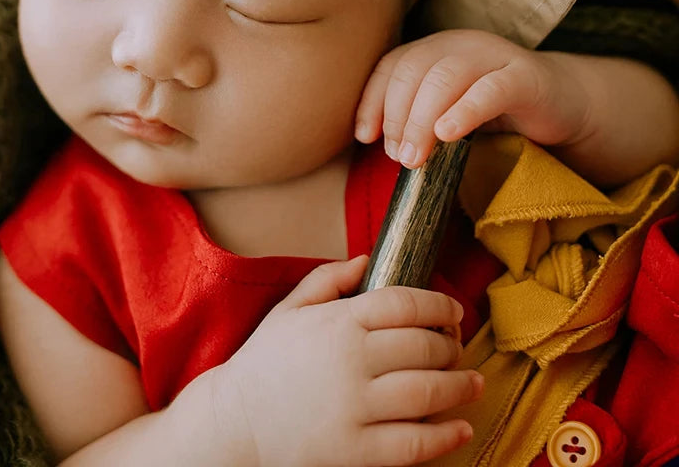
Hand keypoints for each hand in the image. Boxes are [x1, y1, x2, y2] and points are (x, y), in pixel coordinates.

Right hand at [210, 256, 481, 466]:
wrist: (232, 425)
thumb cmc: (263, 364)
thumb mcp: (288, 310)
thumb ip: (327, 280)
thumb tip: (366, 259)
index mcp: (337, 322)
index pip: (404, 303)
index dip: (439, 304)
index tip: (453, 311)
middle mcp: (351, 360)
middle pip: (424, 345)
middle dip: (451, 345)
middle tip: (458, 348)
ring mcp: (354, 407)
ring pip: (428, 391)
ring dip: (460, 386)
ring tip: (473, 383)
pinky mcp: (355, 451)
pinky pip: (415, 443)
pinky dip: (446, 436)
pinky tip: (460, 428)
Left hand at [355, 29, 591, 168]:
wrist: (562, 104)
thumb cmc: (494, 112)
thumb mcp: (447, 111)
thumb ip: (416, 117)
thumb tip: (380, 143)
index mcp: (435, 48)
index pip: (392, 65)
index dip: (372, 100)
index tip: (365, 136)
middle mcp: (460, 43)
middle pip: (413, 71)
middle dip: (398, 116)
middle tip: (399, 156)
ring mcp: (494, 55)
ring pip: (445, 78)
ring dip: (422, 121)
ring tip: (415, 157)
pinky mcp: (526, 76)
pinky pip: (490, 89)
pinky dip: (464, 111)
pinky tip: (448, 134)